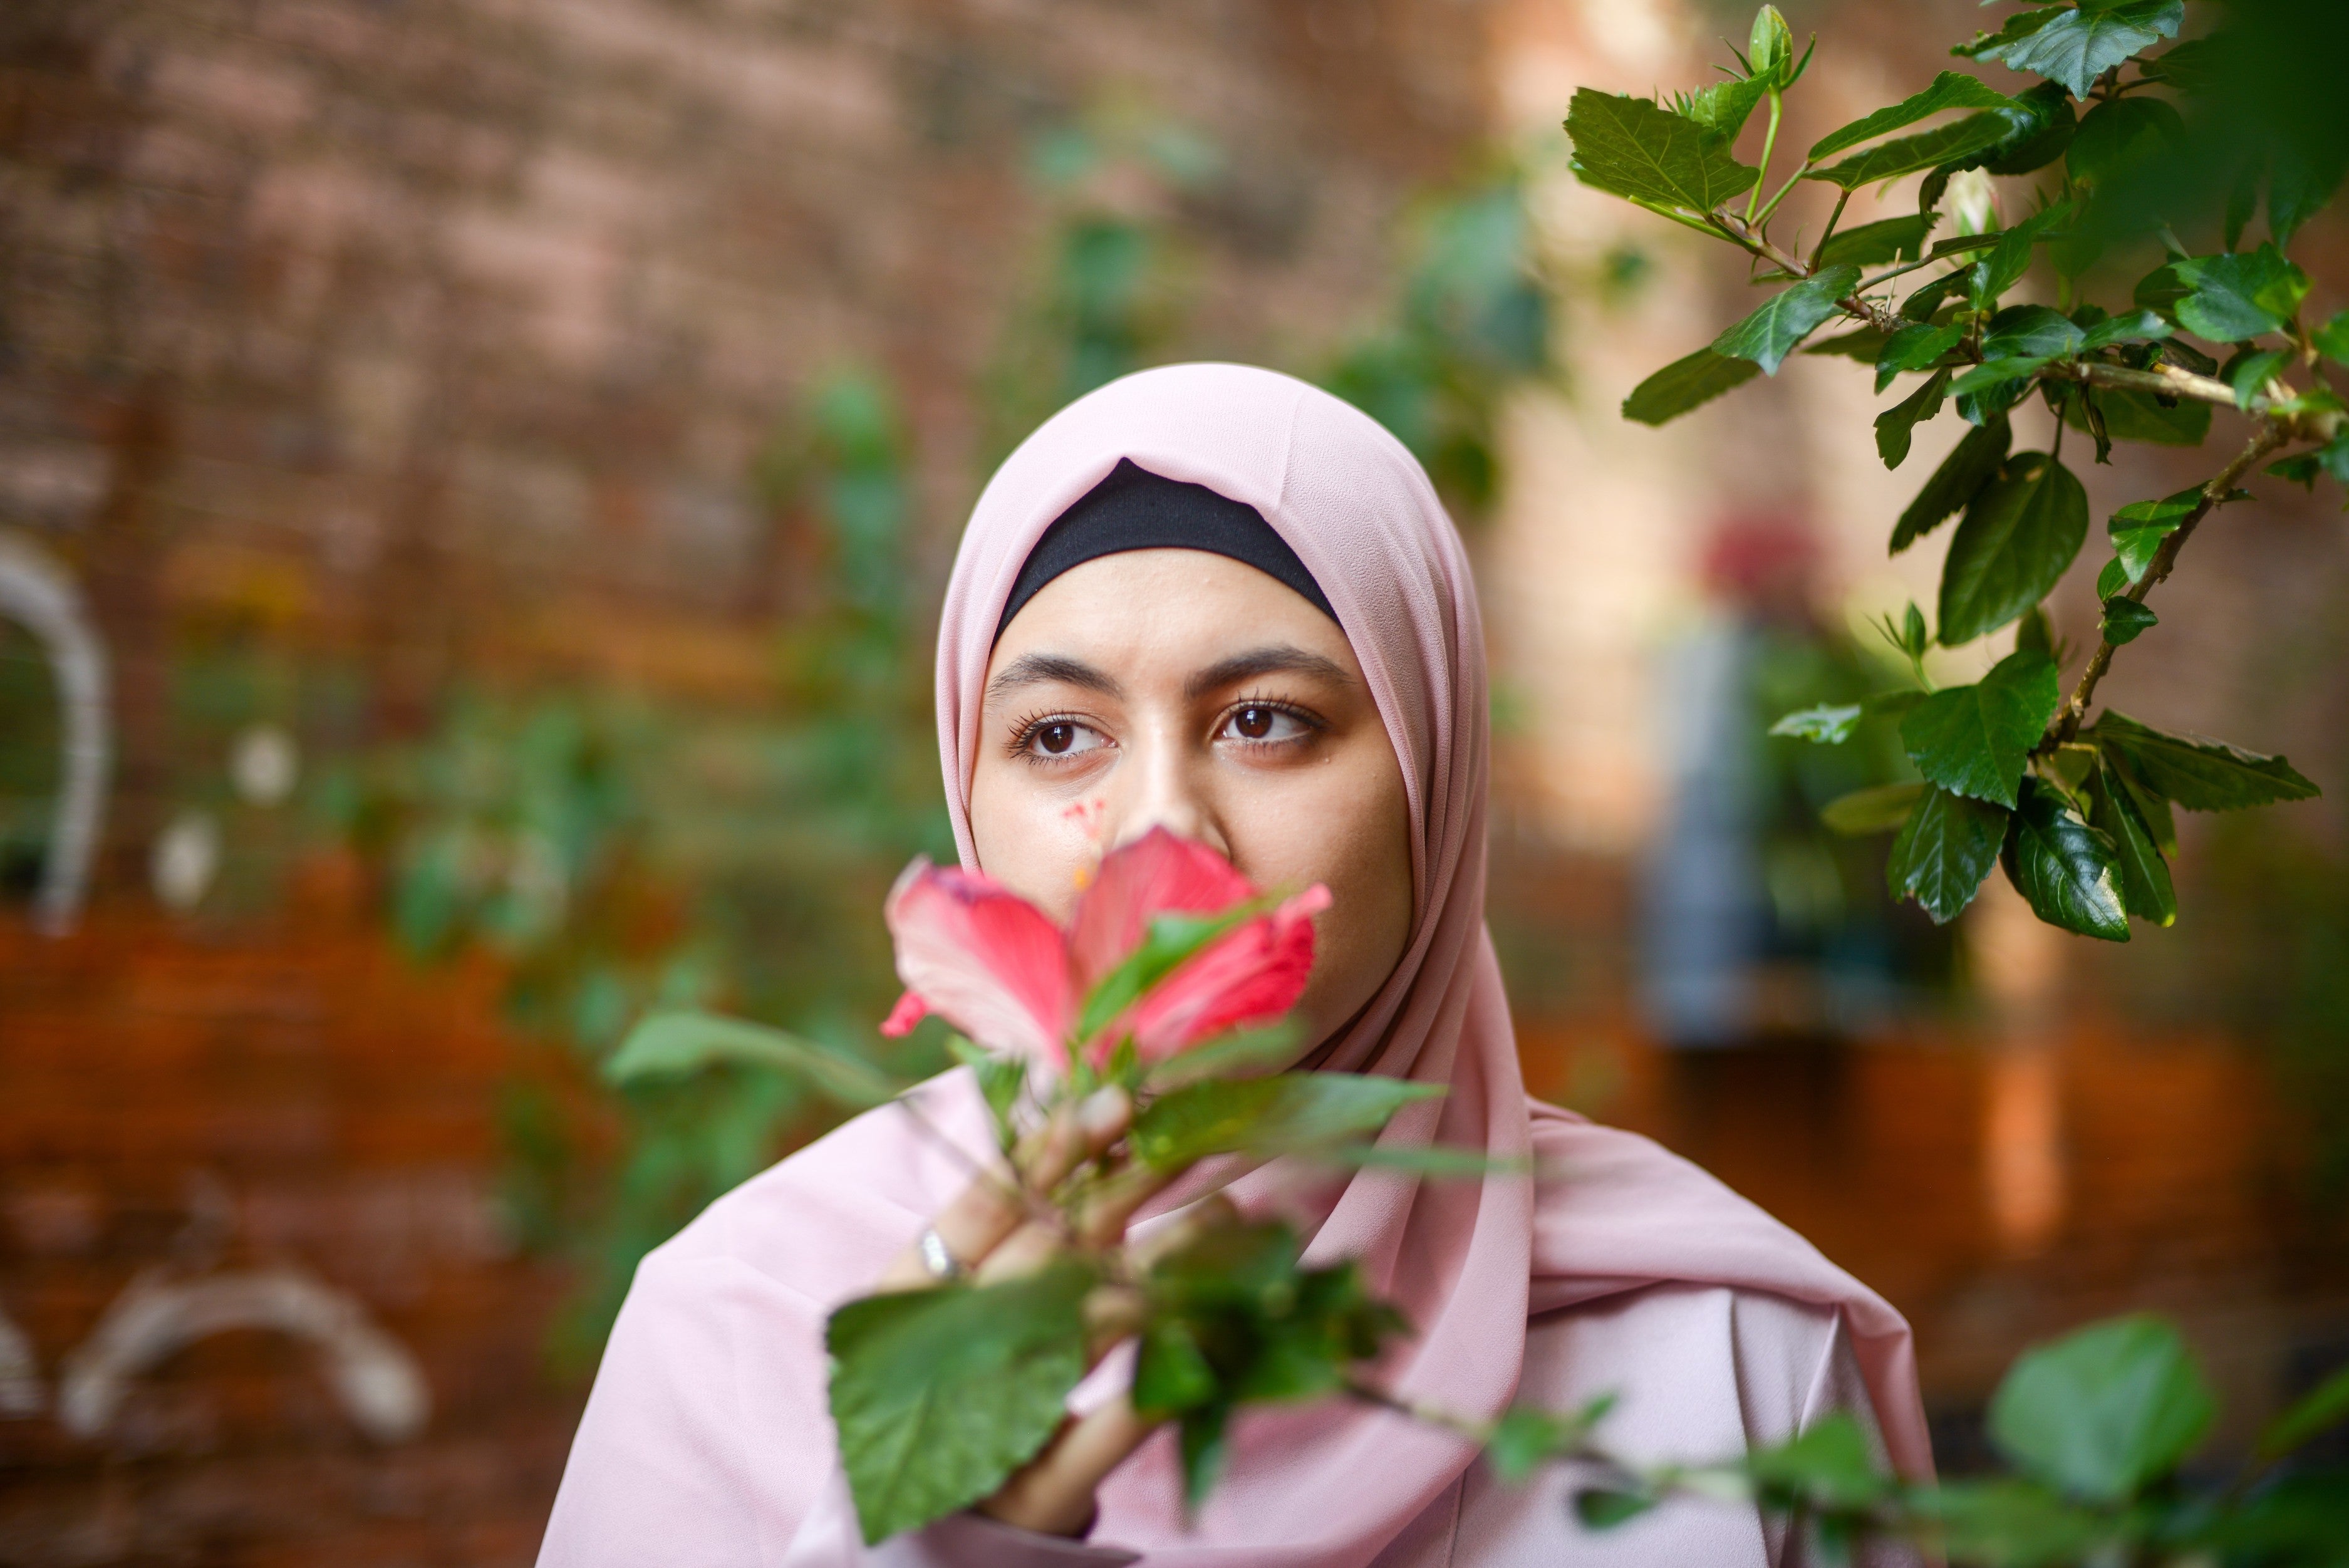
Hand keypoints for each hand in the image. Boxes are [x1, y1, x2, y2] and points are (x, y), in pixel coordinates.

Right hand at [875, 1087, 1171, 1538]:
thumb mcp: (961, 1299)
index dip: (1048, 1154)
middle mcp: (948, 1354)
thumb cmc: (952, 1383)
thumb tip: (1103, 1118)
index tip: (1113, 1100)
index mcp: (913, 1299)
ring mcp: (988, 1425)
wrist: (928, 1524)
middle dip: (1123, 1187)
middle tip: (1187, 1131)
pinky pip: (1100, 1440)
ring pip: (1085, 1329)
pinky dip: (1148, 1398)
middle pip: (1048, 1251)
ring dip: (1158, 1267)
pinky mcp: (1038, 1495)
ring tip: (1226, 1210)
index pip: (982, 1208)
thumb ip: (1017, 1222)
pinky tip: (1206, 1350)